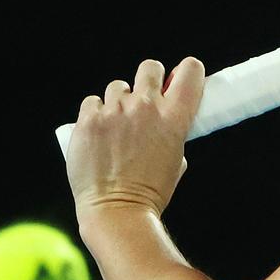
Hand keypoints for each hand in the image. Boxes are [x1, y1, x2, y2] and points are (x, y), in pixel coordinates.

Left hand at [66, 57, 204, 221]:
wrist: (116, 211)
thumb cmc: (150, 191)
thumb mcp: (177, 158)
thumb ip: (172, 132)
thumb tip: (165, 119)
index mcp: (175, 117)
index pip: (190, 70)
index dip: (187, 70)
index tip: (180, 78)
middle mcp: (146, 107)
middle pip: (150, 68)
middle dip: (149, 80)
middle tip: (144, 100)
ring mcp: (115, 111)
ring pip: (118, 86)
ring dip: (119, 101)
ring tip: (116, 126)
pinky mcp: (89, 120)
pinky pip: (92, 102)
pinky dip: (95, 113)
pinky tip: (98, 132)